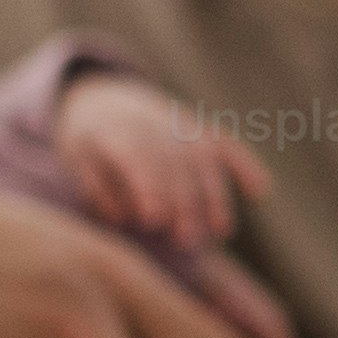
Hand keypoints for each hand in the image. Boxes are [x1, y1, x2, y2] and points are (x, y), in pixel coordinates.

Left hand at [56, 69, 273, 247]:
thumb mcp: (76, 158)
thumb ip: (96, 186)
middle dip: (183, 204)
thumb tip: (120, 217)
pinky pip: (228, 145)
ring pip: (204, 160)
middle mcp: (154, 123)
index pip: (137, 158)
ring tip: (221, 232)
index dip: (147, 188)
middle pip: (174, 165)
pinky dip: (246, 165)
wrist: (103, 95)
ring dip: (214, 196)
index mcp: (116, 130)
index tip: (154, 220)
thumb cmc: (87, 142)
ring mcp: (182, 124)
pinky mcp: (202, 128)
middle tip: (186, 242)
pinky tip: (261, 191)